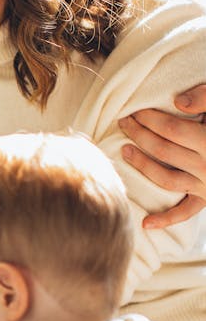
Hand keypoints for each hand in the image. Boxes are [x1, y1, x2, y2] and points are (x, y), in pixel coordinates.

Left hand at [119, 86, 205, 229]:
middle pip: (164, 151)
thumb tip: (178, 103)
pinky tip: (147, 223)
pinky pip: (186, 211)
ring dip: (142, 166)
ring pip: (167, 179)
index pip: (172, 130)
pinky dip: (167, 219)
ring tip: (125, 150)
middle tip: (123, 122)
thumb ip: (205, 97)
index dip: (150, 119)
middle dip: (140, 135)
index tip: (135, 110)